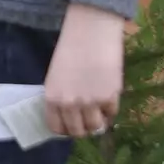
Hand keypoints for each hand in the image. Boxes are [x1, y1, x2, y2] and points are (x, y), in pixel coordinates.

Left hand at [44, 3, 124, 138]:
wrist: (91, 31)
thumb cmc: (70, 48)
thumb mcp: (56, 76)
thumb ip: (61, 97)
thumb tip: (71, 114)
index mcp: (52, 98)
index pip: (56, 128)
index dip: (65, 129)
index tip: (71, 124)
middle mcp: (69, 104)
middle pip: (77, 131)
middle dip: (82, 128)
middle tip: (87, 120)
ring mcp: (90, 103)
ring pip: (95, 127)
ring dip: (98, 122)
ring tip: (99, 112)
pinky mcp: (109, 97)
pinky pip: (112, 113)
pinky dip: (110, 109)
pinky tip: (108, 98)